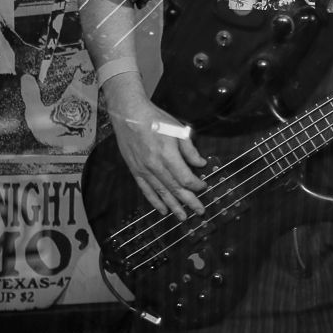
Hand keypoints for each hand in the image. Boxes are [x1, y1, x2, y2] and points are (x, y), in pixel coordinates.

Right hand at [101, 75, 208, 218]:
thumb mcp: (178, 129)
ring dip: (173, 206)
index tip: (204, 186)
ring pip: (161, 193)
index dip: (196, 185)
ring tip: (183, 218)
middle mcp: (155, 166)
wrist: (129, 115)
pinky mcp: (135, 170)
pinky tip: (162, 210)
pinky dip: (155, 201)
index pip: (185, 178)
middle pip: (175, 189)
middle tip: (200, 212)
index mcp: (167, 154)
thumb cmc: (155, 119)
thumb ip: (189, 149)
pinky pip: (146, 190)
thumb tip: (200, 164)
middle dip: (189, 202)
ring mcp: (143, 170)